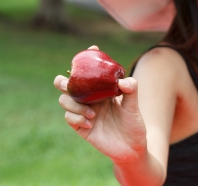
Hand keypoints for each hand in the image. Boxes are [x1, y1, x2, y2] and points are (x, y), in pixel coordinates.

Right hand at [54, 46, 146, 163]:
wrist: (132, 148)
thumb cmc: (134, 125)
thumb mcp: (134, 106)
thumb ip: (131, 90)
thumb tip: (122, 81)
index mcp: (101, 90)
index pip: (91, 72)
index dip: (89, 58)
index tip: (93, 48)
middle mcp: (90, 99)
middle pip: (67, 85)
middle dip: (62, 81)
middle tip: (68, 83)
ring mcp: (83, 112)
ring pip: (64, 100)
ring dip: (74, 104)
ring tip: (92, 114)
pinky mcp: (81, 127)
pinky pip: (69, 117)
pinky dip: (76, 118)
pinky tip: (90, 123)